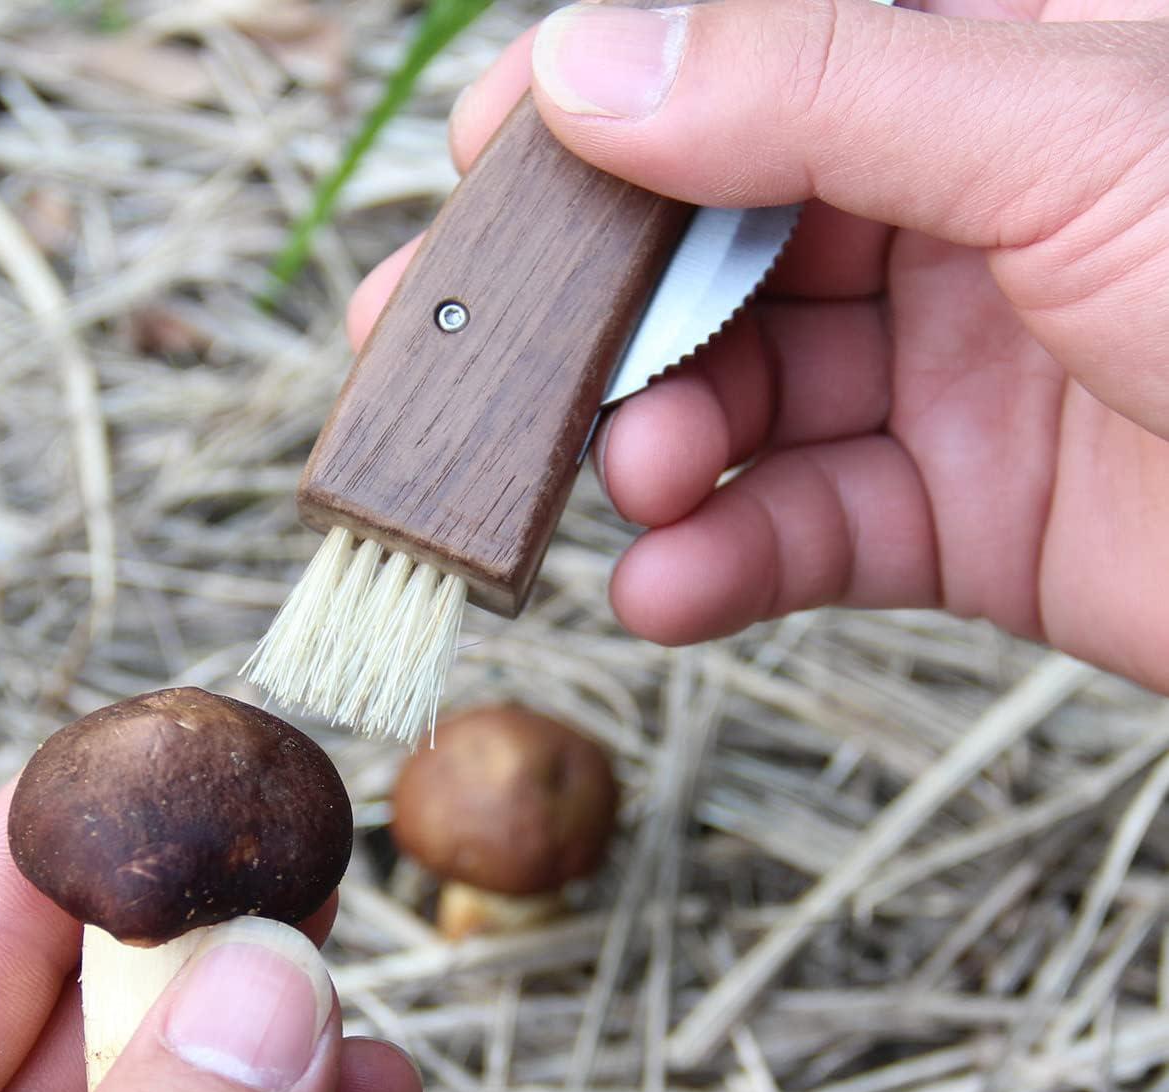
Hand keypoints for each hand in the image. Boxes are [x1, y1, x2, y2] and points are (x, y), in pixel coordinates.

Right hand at [350, 0, 1168, 692]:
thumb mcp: (1067, 133)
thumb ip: (820, 90)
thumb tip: (593, 64)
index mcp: (992, 67)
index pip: (753, 66)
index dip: (609, 114)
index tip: (487, 168)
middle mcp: (959, 212)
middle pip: (718, 250)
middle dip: (593, 317)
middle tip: (467, 373)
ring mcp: (952, 369)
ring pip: (742, 401)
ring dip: (660, 451)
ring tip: (629, 485)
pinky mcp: (957, 515)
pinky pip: (802, 529)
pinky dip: (723, 562)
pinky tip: (670, 585)